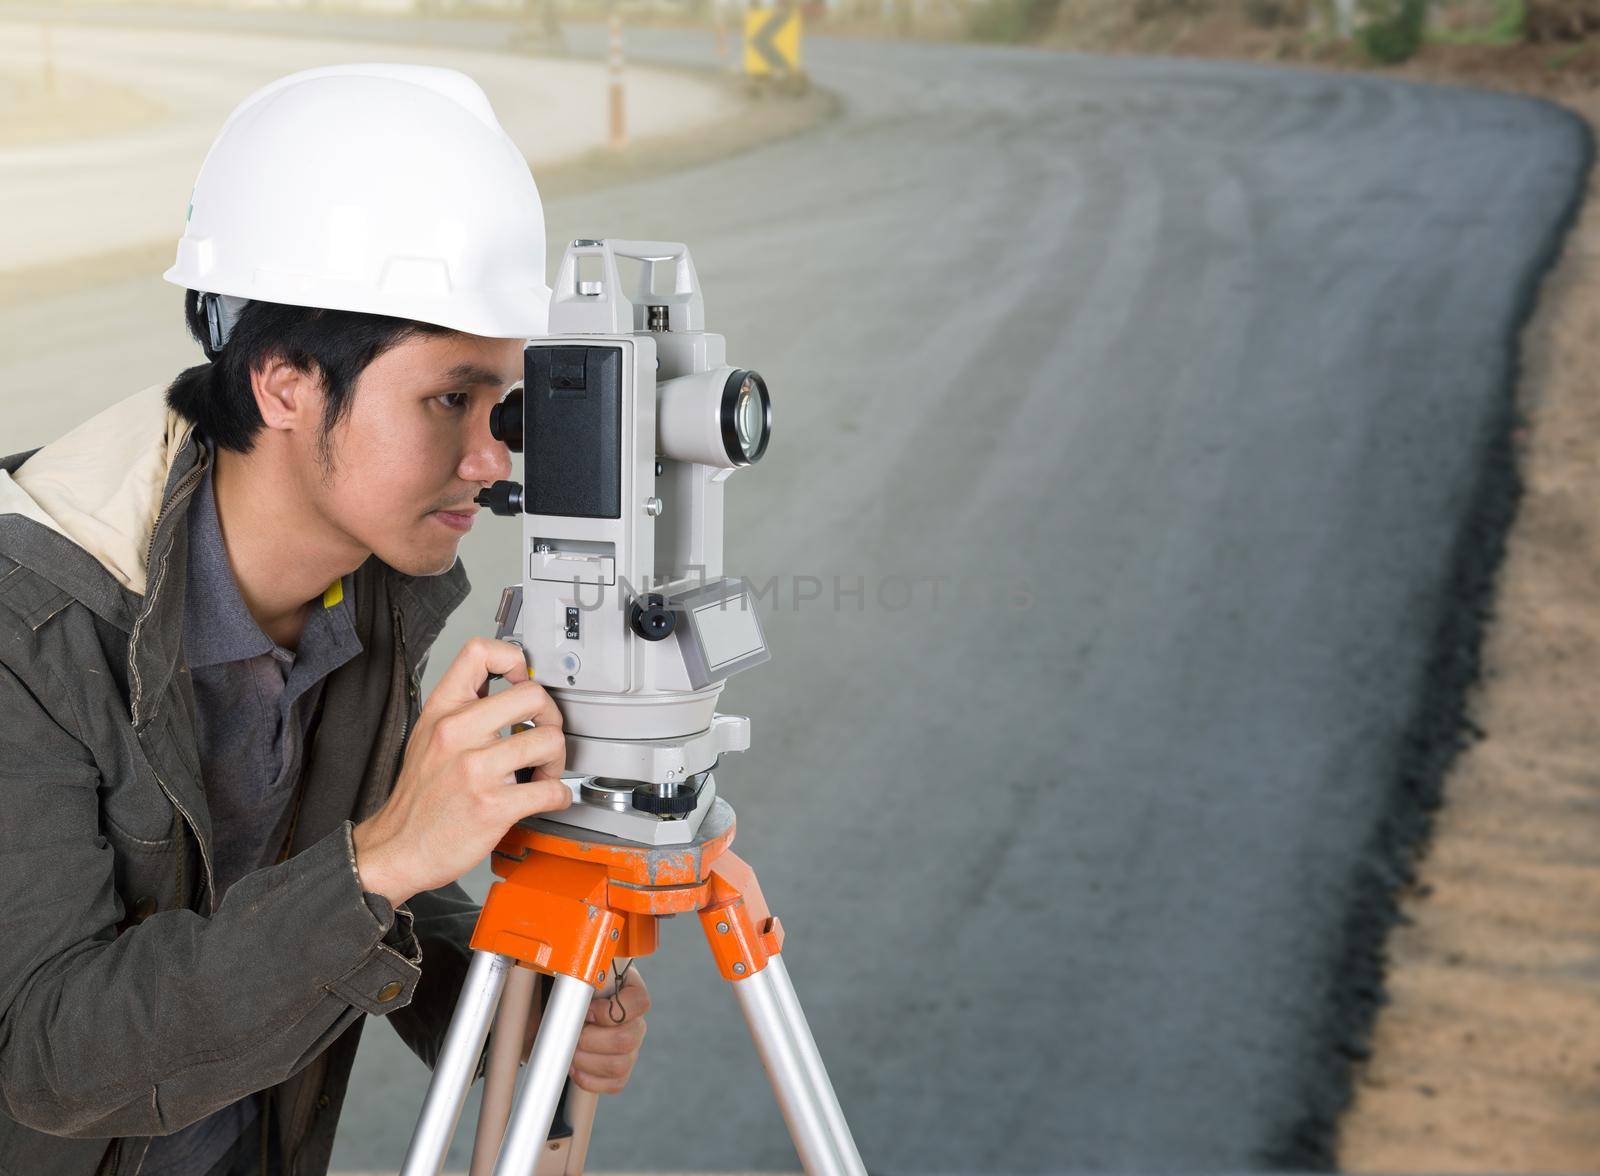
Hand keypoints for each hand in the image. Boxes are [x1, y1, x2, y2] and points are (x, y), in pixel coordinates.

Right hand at [352, 638, 569, 905]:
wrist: (397, 848)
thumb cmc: (418, 796)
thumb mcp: (428, 734)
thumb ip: (464, 707)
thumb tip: (509, 684)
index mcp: (443, 711)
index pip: (481, 653)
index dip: (515, 659)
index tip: (524, 679)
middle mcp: (458, 733)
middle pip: (533, 694)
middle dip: (551, 717)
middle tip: (544, 735)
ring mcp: (475, 769)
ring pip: (549, 740)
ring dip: (557, 760)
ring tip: (544, 772)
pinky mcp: (493, 806)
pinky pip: (551, 790)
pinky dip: (560, 796)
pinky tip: (548, 798)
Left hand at [525, 967, 650, 1094]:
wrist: (557, 1015)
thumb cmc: (564, 991)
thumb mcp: (569, 976)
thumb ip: (577, 978)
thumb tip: (573, 983)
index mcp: (629, 991)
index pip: (640, 1002)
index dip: (611, 1011)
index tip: (586, 1012)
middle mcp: (635, 1021)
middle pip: (628, 1039)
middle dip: (591, 1041)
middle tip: (571, 1036)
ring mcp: (631, 1047)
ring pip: (620, 1065)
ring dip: (587, 1061)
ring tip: (570, 1052)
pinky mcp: (621, 1070)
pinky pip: (615, 1083)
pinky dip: (589, 1079)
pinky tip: (575, 1067)